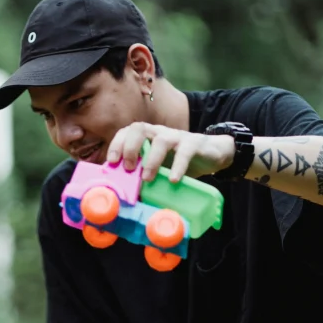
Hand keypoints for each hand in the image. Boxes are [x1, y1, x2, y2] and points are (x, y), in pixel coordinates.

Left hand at [107, 122, 234, 182]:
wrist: (211, 154)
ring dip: (151, 160)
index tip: (111, 161)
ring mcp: (177, 137)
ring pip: (161, 140)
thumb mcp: (158, 167)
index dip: (117, 143)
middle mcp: (159, 133)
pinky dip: (178, 166)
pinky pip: (185, 151)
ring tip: (147, 179)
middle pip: (139, 128)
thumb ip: (142, 173)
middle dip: (130, 147)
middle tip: (128, 168)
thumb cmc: (178, 162)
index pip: (128, 131)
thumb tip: (123, 194)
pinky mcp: (194, 144)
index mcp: (148, 137)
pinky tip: (174, 180)